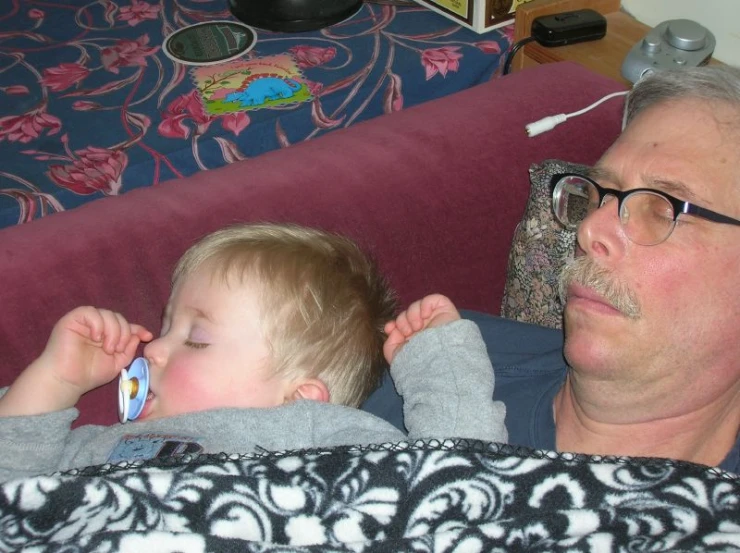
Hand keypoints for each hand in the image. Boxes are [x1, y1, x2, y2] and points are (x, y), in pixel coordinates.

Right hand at [0, 306, 152, 415]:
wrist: (66, 382)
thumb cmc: (89, 374)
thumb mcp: (116, 363)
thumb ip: (128, 349)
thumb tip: (138, 335)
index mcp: (106, 335)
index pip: (125, 325)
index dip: (137, 328)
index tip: (148, 336)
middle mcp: (96, 327)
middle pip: (118, 318)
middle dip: (124, 333)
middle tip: (117, 350)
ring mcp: (84, 322)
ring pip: (107, 314)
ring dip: (113, 331)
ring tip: (108, 348)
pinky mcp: (72, 320)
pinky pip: (90, 312)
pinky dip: (98, 324)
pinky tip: (96, 338)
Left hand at [383, 294, 459, 363]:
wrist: (436, 359)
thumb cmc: (416, 360)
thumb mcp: (396, 355)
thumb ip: (390, 342)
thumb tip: (391, 329)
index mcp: (415, 338)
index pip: (401, 324)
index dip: (394, 323)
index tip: (389, 329)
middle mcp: (425, 328)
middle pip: (407, 314)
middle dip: (402, 321)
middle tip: (407, 332)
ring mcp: (435, 319)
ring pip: (417, 306)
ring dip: (412, 315)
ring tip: (417, 327)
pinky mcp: (445, 310)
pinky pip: (432, 299)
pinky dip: (425, 305)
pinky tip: (425, 316)